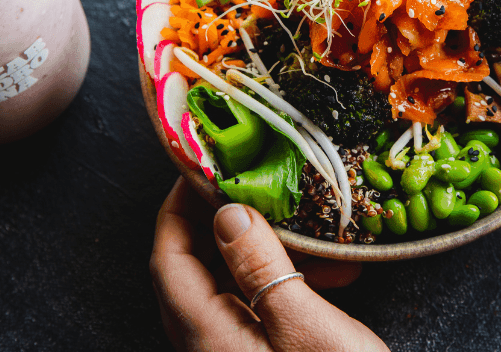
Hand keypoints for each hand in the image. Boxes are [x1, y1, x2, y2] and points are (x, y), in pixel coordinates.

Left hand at [150, 177, 388, 350]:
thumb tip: (226, 212)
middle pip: (193, 271)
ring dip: (264, 254)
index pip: (168, 258)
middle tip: (258, 186)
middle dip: (223, 223)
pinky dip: (283, 285)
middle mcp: (208, 348)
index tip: (201, 167)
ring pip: (228, 290)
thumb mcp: (306, 326)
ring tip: (313, 236)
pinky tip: (331, 276)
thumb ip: (261, 268)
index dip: (177, 207)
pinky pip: (254, 312)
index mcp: (206, 335)